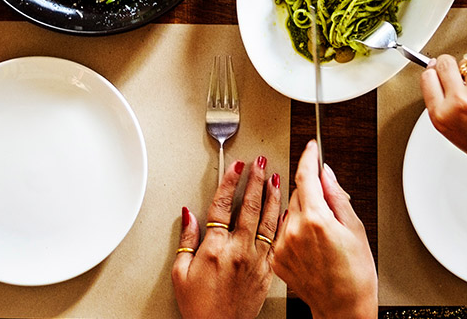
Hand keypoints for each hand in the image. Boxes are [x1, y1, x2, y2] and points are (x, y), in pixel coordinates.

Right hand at [172, 157, 281, 318]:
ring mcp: (255, 259)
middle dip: (255, 179)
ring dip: (272, 195)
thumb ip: (186, 240)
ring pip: (268, 219)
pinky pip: (277, 239)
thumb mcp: (180, 272)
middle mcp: (238, 250)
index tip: (236, 166)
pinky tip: (286, 209)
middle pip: (249, 206)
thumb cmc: (199, 306)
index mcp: (215, 248)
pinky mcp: (267, 269)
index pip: (222, 205)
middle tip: (259, 162)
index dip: (229, 181)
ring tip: (275, 177)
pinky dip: (282, 221)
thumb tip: (189, 214)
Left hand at [272, 141, 377, 318]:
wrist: (344, 309)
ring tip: (322, 234)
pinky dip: (295, 230)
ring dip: (303, 212)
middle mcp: (295, 231)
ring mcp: (284, 246)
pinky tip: (311, 245)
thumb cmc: (356, 274)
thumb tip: (326, 173)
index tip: (311, 148)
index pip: (305, 175)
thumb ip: (337, 195)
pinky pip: (284, 231)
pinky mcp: (277, 258)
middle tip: (330, 208)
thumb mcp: (355, 228)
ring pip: (290, 211)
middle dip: (312, 192)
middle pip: (298, 192)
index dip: (309, 157)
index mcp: (316, 219)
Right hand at [420, 56, 466, 215]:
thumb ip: (447, 109)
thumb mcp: (456, 135)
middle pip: (446, 64)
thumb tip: (443, 84)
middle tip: (459, 72)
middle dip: (452, 66)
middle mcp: (458, 103)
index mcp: (442, 117)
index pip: (428, 78)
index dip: (434, 71)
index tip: (438, 68)